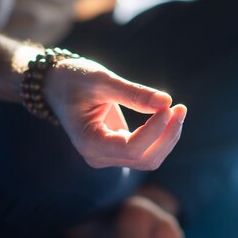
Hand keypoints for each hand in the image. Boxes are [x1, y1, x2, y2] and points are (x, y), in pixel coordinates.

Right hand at [43, 57, 186, 169]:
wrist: (57, 84)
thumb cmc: (74, 78)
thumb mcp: (102, 80)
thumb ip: (133, 93)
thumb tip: (167, 102)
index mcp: (89, 143)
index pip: (131, 148)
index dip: (155, 131)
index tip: (170, 107)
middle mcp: (97, 157)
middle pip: (144, 159)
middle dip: (167, 136)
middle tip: (181, 107)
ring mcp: (107, 156)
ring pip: (148, 159)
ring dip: (168, 137)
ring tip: (179, 110)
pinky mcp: (116, 150)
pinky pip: (146, 151)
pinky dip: (161, 136)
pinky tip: (169, 116)